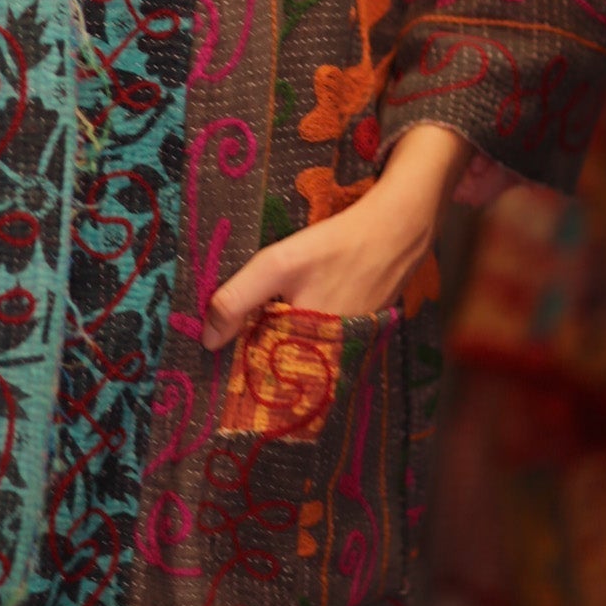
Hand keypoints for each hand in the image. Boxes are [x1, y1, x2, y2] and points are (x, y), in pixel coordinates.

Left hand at [200, 124, 472, 350]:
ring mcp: (349, 348)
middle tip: (234, 331)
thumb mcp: (278, 265)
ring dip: (281, 338)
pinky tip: (297, 305)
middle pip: (283, 364)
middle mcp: (332, 359)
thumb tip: (208, 340)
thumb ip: (238, 300)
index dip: (239, 363)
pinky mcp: (359, 334)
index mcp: (308, 351)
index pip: (263, 375)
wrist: (396, 230)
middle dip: (258, 350)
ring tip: (265, 316)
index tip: (219, 353)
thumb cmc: (336, 246)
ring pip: (302, 351)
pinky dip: (305, 329)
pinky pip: (322, 340)